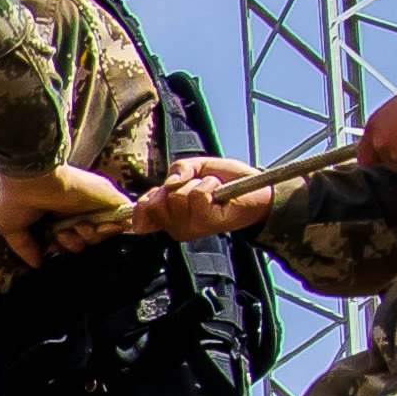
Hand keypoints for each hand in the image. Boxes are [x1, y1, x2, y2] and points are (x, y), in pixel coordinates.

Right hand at [0, 164, 133, 266]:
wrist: (31, 178)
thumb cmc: (17, 199)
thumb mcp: (11, 228)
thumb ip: (25, 248)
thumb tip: (36, 264)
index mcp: (58, 215)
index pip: (70, 240)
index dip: (63, 247)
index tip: (51, 246)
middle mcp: (77, 209)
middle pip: (88, 240)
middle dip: (75, 244)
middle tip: (62, 233)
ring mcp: (94, 204)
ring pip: (104, 234)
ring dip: (90, 238)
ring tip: (77, 226)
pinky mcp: (109, 199)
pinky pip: (123, 220)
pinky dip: (113, 228)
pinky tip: (96, 226)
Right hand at [127, 156, 276, 240]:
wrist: (256, 189)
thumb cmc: (227, 181)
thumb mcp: (197, 167)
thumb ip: (178, 169)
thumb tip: (169, 183)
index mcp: (168, 216)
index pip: (140, 215)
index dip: (144, 202)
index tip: (160, 192)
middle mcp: (175, 226)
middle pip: (155, 204)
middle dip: (174, 186)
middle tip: (193, 185)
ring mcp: (189, 227)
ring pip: (176, 197)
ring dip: (197, 183)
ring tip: (211, 189)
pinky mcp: (206, 223)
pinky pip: (197, 196)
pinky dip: (210, 185)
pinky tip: (219, 192)